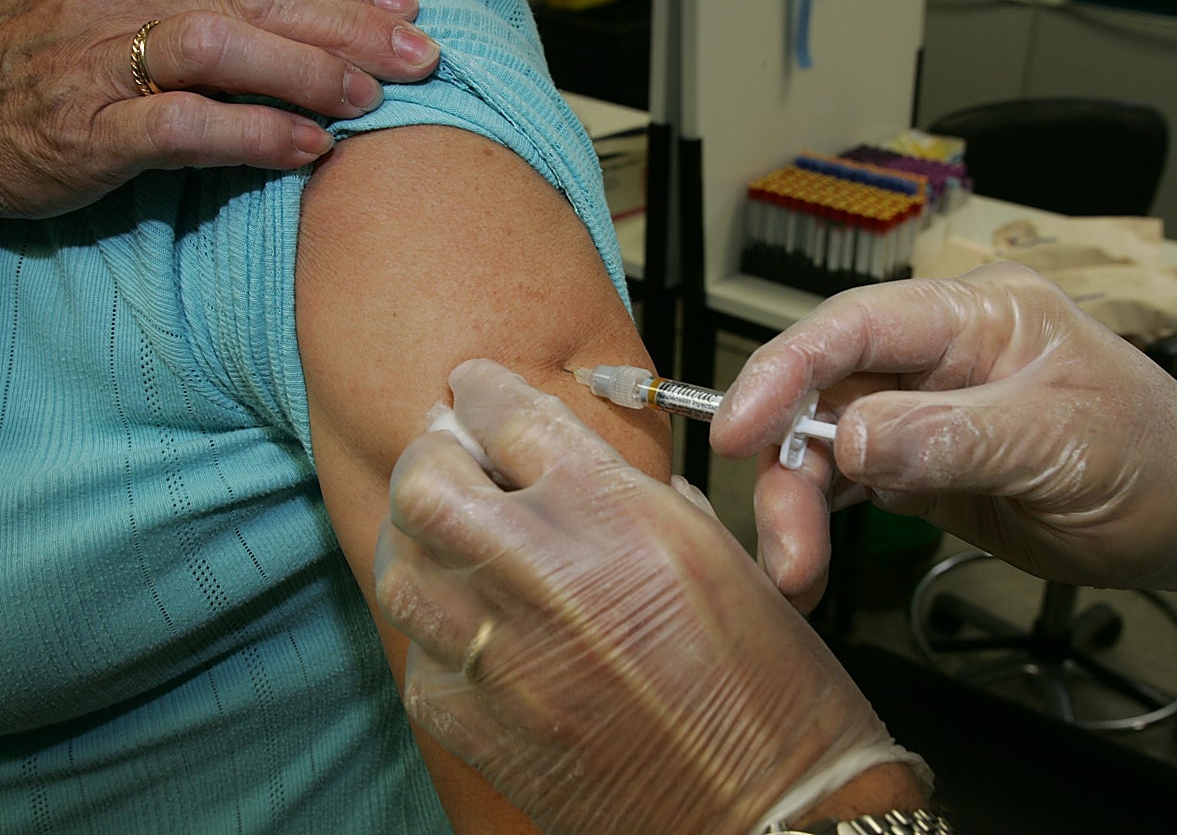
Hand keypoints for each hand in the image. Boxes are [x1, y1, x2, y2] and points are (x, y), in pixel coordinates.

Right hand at [0, 0, 439, 217]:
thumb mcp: (137, 29)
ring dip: (303, 71)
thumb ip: (218, 23)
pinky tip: (308, 148)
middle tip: (420, 55)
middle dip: (347, 25)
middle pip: (256, 0)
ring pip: (218, 47)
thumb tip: (315, 36)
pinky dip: (252, 133)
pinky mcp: (92, 133)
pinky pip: (181, 126)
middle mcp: (129, 5)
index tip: (407, 3)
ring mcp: (106, 67)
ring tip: (369, 99)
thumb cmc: (71, 77)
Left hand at [376, 359, 927, 834]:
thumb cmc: (768, 686)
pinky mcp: (477, 729)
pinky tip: (475, 631)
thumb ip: (626, 494)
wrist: (768, 812)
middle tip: (447, 459)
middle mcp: (545, 574)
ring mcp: (501, 656)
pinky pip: (419, 659)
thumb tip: (558, 465)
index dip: (480, 392)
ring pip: (400, 568)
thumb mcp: (715, 551)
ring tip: (451, 543)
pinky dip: (437, 634)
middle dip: (429, 457)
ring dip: (419, 542)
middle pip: (425, 481)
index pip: (508, 415)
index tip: (471, 392)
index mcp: (614, 513)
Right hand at [712, 262, 1176, 598]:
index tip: (737, 427)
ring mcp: (913, 410)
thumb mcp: (1062, 442)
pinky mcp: (906, 463)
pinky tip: (808, 570)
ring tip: (798, 572)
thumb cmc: (1147, 457)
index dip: (785, 369)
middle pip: (819, 393)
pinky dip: (815, 528)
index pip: (855, 325)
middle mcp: (930, 356)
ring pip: (816, 446)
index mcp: (972, 316)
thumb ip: (955, 437)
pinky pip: (838, 487)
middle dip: (787, 466)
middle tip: (786, 544)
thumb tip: (850, 439)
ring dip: (795, 508)